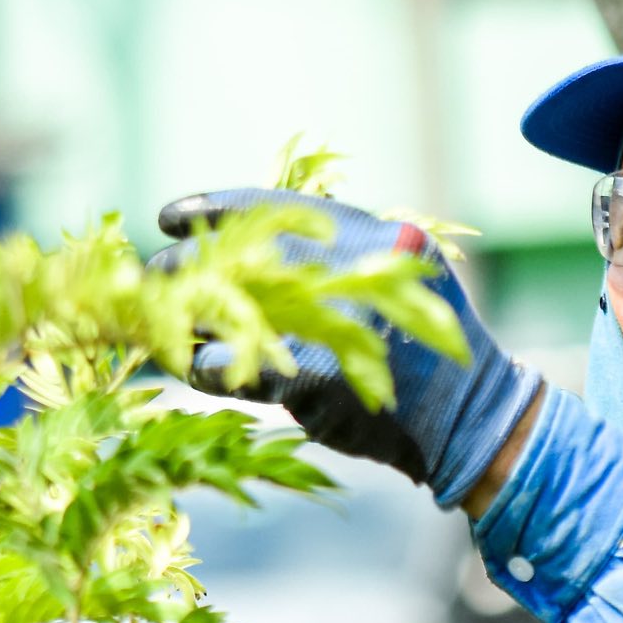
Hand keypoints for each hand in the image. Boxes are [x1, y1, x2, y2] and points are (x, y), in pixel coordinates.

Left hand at [148, 188, 541, 508]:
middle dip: (187, 267)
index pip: (274, 208)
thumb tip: (248, 244)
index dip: (213, 208)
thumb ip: (336, 253)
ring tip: (164, 320)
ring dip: (186, 314)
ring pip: (227, 308)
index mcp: (369, 234)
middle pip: (238, 256)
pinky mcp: (315, 377)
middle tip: (156, 276)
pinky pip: (233, 365)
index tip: (171, 216)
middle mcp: (350, 270)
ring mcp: (332, 323)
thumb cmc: (422, 345)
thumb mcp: (393, 274)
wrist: (465, 414)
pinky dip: (204, 365)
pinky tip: (194, 366)